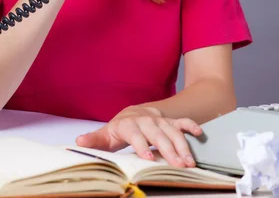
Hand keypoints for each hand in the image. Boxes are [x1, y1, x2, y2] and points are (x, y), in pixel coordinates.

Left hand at [76, 105, 202, 167]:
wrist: (133, 112)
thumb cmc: (119, 128)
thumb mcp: (107, 134)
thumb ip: (95, 139)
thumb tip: (79, 142)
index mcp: (129, 124)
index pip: (136, 134)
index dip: (142, 146)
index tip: (148, 159)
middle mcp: (146, 120)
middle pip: (158, 134)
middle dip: (169, 149)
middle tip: (178, 165)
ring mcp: (159, 120)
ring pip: (173, 130)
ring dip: (183, 145)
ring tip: (189, 162)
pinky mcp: (169, 120)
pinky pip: (182, 121)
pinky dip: (191, 126)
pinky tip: (200, 134)